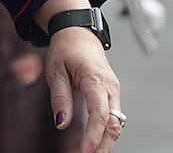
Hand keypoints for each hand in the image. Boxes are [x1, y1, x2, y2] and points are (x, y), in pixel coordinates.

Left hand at [46, 28, 123, 151]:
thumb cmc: (65, 49)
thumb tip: (61, 123)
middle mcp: (110, 87)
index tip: (84, 151)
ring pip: (116, 123)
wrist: (79, 32)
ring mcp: (114, 91)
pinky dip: (105, 132)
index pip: (99, 114)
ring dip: (105, 141)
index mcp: (95, 79)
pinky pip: (112, 117)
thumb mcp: (55, 71)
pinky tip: (95, 143)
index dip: (93, 136)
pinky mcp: (112, 94)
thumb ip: (60, 98)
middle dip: (102, 145)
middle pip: (113, 124)